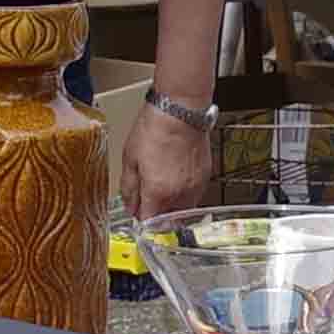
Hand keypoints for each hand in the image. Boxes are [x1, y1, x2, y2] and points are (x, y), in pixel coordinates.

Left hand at [122, 95, 213, 216]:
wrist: (180, 111)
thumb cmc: (155, 129)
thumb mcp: (130, 158)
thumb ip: (128, 188)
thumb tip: (130, 206)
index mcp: (158, 192)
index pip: (149, 222)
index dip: (140, 217)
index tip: (137, 209)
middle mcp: (180, 194)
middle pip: (168, 219)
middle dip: (157, 213)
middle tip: (148, 195)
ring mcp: (196, 186)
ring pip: (183, 209)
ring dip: (172, 204)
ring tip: (163, 182)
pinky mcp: (205, 177)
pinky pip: (194, 194)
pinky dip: (185, 192)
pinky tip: (176, 174)